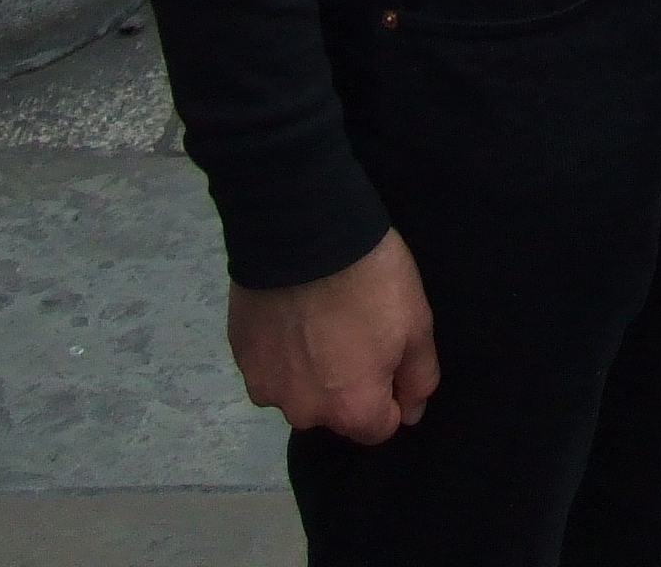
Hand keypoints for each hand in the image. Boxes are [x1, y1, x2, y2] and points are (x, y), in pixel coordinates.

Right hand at [228, 228, 437, 444]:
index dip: (391, 394)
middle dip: (348, 382)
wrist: (305, 233)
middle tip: (354, 328)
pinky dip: (282, 349)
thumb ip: (418, 378)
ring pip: (299, 390)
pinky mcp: (241, 357)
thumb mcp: (417, 323)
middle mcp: (305, 411)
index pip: (378, 428)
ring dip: (311, 369)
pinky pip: (270, 366)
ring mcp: (266, 386)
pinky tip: (292, 313)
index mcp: (351, 408)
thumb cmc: (370, 280)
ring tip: (320, 318)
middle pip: (335, 411)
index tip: (389, 354)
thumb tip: (410, 413)